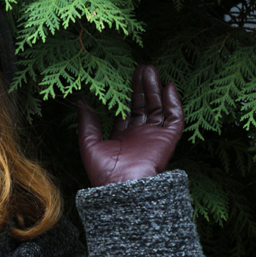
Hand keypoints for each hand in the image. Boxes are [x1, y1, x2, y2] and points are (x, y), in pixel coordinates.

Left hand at [75, 65, 183, 186]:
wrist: (123, 188)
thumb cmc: (104, 172)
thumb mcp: (89, 143)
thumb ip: (87, 121)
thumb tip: (80, 99)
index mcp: (121, 138)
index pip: (126, 111)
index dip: (125, 94)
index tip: (123, 77)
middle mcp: (139, 136)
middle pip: (143, 106)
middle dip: (142, 87)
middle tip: (141, 68)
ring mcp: (154, 137)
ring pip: (158, 108)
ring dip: (155, 89)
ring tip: (151, 69)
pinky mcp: (168, 140)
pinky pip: (174, 118)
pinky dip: (174, 103)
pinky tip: (169, 87)